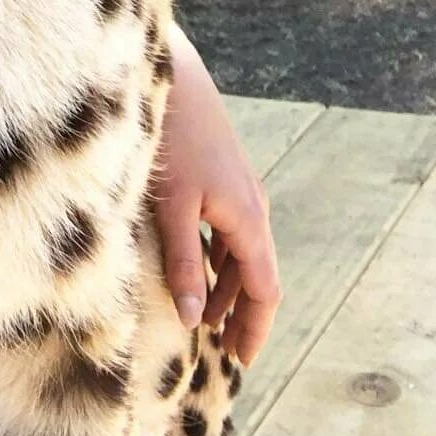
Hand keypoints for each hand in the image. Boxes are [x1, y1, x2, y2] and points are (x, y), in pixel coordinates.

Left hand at [153, 24, 281, 365]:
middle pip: (255, 272)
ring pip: (240, 249)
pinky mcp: (220, 170)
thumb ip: (182, 261)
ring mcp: (237, 185)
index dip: (254, 328)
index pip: (264, 289)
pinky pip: (227, 227)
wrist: (170, 73)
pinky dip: (216, 254)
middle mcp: (251, 203)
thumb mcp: (171, 206)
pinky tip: (192, 262)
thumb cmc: (170, 137)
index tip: (241, 361)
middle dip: (240, 312)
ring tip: (203, 313)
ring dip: (226, 283)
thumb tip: (195, 318)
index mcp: (247, 218)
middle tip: (221, 348)